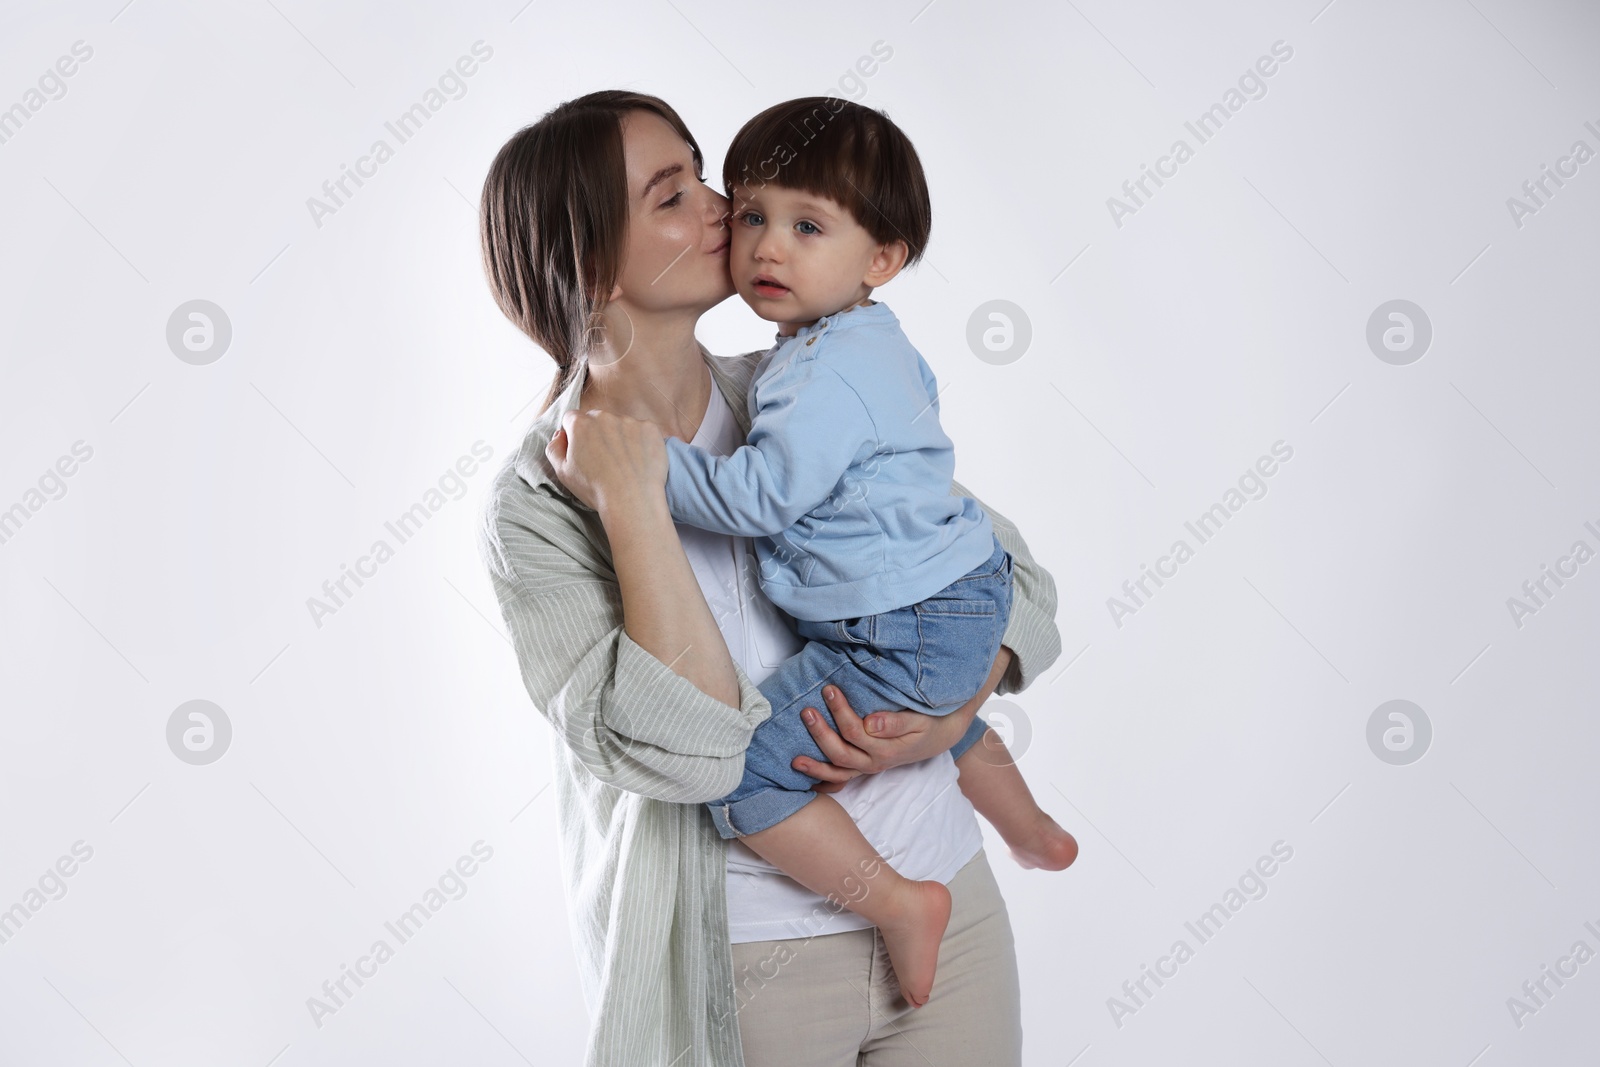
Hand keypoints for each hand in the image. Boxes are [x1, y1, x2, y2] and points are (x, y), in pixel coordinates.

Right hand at [545, 408, 666, 514]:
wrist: (631, 500)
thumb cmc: (595, 489)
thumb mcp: (563, 472)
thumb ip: (554, 448)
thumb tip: (561, 434)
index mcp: (581, 424)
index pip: (572, 419)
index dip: (574, 435)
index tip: (582, 451)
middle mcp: (605, 417)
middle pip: (597, 419)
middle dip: (597, 433)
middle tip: (604, 458)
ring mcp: (630, 421)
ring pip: (620, 424)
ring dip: (620, 437)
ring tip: (623, 463)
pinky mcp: (650, 429)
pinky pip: (642, 430)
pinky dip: (640, 442)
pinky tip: (638, 461)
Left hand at [792, 646, 1012, 791]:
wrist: (939, 734)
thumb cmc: (928, 722)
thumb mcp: (918, 720)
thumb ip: (895, 722)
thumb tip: (870, 722)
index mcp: (885, 750)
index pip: (855, 732)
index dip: (840, 712)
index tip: (830, 690)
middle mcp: (873, 763)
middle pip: (840, 753)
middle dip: (820, 733)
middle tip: (807, 711)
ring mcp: (867, 767)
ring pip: (837, 772)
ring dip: (815, 766)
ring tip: (794, 759)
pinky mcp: (863, 767)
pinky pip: (840, 779)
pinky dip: (824, 781)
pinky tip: (807, 779)